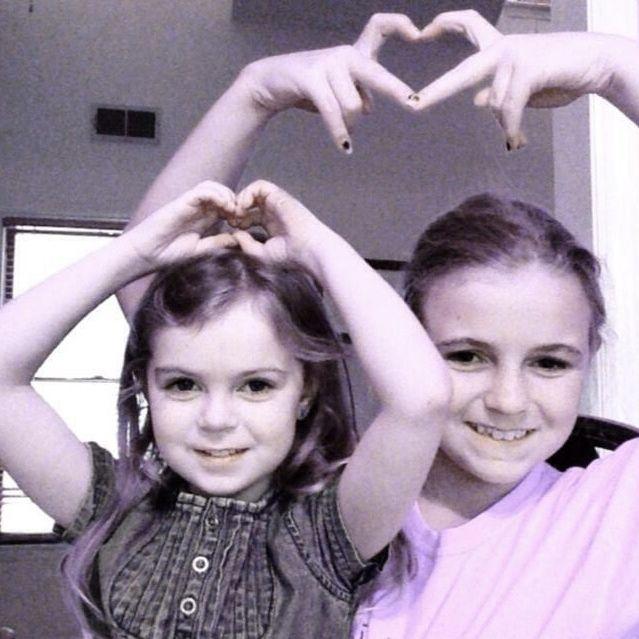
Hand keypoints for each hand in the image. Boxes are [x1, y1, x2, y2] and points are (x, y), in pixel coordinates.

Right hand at [123, 181, 238, 269]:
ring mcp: (189, 204)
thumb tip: (237, 239)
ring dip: (226, 195)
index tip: (243, 224)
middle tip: (240, 216)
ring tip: (232, 211)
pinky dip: (216, 195)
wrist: (146, 254)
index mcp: (203, 219)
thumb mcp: (200, 250)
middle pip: (221, 192)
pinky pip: (202, 191)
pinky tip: (223, 207)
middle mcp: (197, 208)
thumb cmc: (168, 254)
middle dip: (234, 201)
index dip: (237, 210)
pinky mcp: (182, 202)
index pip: (224, 205)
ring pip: (213, 187)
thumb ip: (217, 242)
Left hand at [231, 180, 324, 272]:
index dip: (238, 220)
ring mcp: (276, 203)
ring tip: (237, 213)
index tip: (233, 229)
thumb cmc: (289, 255)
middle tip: (232, 220)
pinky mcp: (280, 196)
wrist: (308, 249)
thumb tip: (235, 233)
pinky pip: (260, 186)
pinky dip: (249, 193)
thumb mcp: (262, 254)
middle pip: (249, 203)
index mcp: (270, 226)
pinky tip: (244, 206)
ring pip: (254, 192)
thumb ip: (246, 244)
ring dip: (241, 200)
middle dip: (237, 210)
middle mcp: (273, 213)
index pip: (249, 216)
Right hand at [239, 13, 421, 153]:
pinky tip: (344, 147)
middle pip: (376, 75)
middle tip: (413, 104)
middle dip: (396, 90)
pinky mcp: (311, 78)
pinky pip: (333, 112)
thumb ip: (356, 94)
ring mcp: (328, 64)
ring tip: (342, 133)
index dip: (399, 26)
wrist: (268, 83)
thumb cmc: (307, 89)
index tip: (418, 33)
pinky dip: (339, 132)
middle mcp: (344, 54)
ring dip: (348, 126)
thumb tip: (369, 108)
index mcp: (354, 54)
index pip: (379, 27)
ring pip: (352, 106)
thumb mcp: (336, 92)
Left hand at [410, 10, 612, 149]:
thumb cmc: (560, 75)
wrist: (595, 63)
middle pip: (463, 72)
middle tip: (414, 105)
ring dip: (508, 122)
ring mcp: (513, 55)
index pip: (471, 27)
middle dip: (437, 91)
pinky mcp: (525, 68)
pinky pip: (508, 109)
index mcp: (500, 47)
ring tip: (519, 133)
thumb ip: (500, 92)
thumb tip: (478, 100)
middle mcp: (503, 47)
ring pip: (495, 104)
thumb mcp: (524, 87)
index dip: (449, 24)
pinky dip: (512, 128)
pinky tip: (517, 140)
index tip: (425, 29)